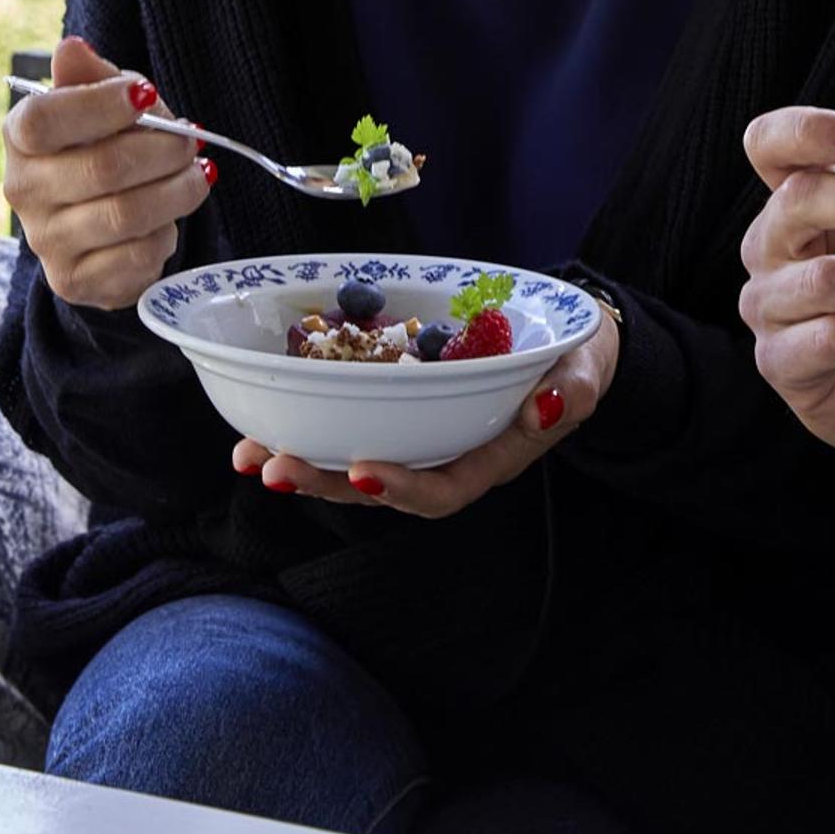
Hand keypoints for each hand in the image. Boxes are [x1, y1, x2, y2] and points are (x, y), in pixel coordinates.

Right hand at [2, 35, 209, 309]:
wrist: (102, 225)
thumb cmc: (103, 147)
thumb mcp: (103, 104)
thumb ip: (92, 78)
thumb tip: (71, 48)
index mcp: (20, 137)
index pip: (45, 119)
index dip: (100, 105)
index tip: (146, 95)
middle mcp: (22, 190)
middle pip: (103, 168)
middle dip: (163, 150)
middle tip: (191, 141)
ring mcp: (46, 241)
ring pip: (128, 214)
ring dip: (177, 191)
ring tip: (194, 175)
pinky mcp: (75, 281)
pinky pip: (138, 257)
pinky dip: (166, 234)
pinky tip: (167, 219)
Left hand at [232, 305, 619, 515]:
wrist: (564, 344)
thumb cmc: (575, 359)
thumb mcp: (586, 370)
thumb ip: (574, 390)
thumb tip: (548, 407)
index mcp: (490, 459)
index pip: (442, 489)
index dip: (401, 488)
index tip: (363, 471)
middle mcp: (445, 457)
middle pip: (379, 485)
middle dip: (324, 480)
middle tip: (273, 466)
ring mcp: (416, 436)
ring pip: (352, 461)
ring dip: (300, 460)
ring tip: (248, 456)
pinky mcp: (396, 408)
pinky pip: (348, 425)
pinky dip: (306, 425)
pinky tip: (262, 421)